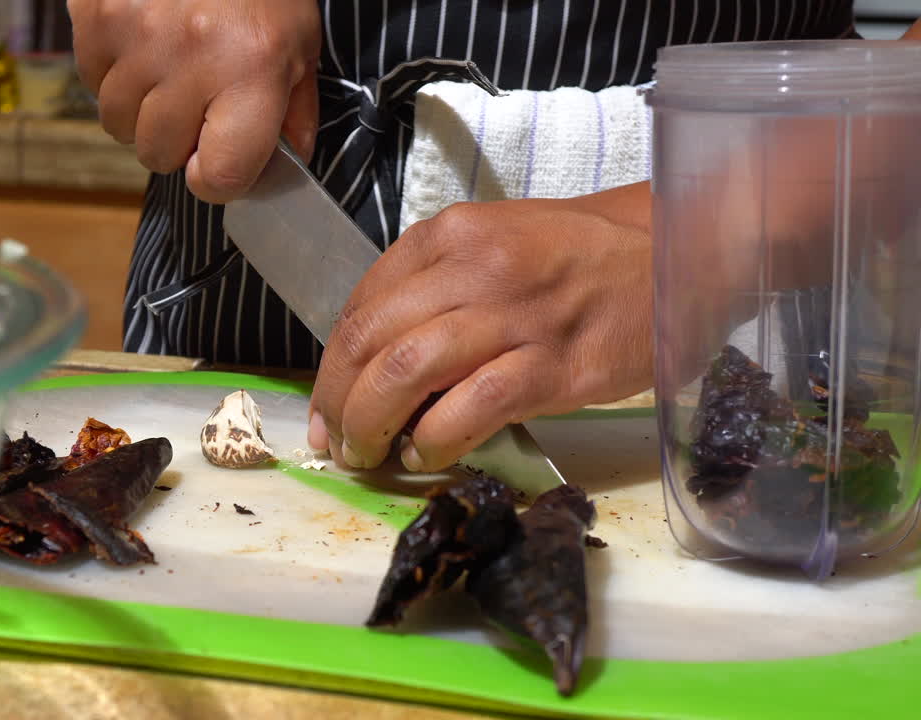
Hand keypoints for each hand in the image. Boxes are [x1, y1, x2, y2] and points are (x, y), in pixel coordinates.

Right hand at [67, 0, 320, 202]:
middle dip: (177, 140)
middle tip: (197, 100)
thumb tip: (282, 164)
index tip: (219, 160)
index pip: (220, 177)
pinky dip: (114, 73)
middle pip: (159, 155)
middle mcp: (192, 58)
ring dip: (141, 109)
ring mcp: (135, 38)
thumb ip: (293, 110)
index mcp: (251, 70)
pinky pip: (91, 81)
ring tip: (168, 65)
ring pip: (118, 124)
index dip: (218, 178)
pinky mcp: (94, 18)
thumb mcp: (297, 41)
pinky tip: (142, 41)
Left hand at [307, 184, 655, 471]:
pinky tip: (427, 456)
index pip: (361, 306)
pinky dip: (434, 440)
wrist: (675, 253)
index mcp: (448, 234)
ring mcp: (513, 314)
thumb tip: (375, 364)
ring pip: (406, 372)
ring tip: (370, 455)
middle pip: (370, 341)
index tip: (327, 410)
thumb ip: (434, 289)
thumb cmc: (578, 257)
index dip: (330, 369)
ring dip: (373, 425)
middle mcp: (472, 266)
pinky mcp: (553, 363)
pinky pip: (470, 407)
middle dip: (339, 404)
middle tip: (341, 444)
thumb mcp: (494, 246)